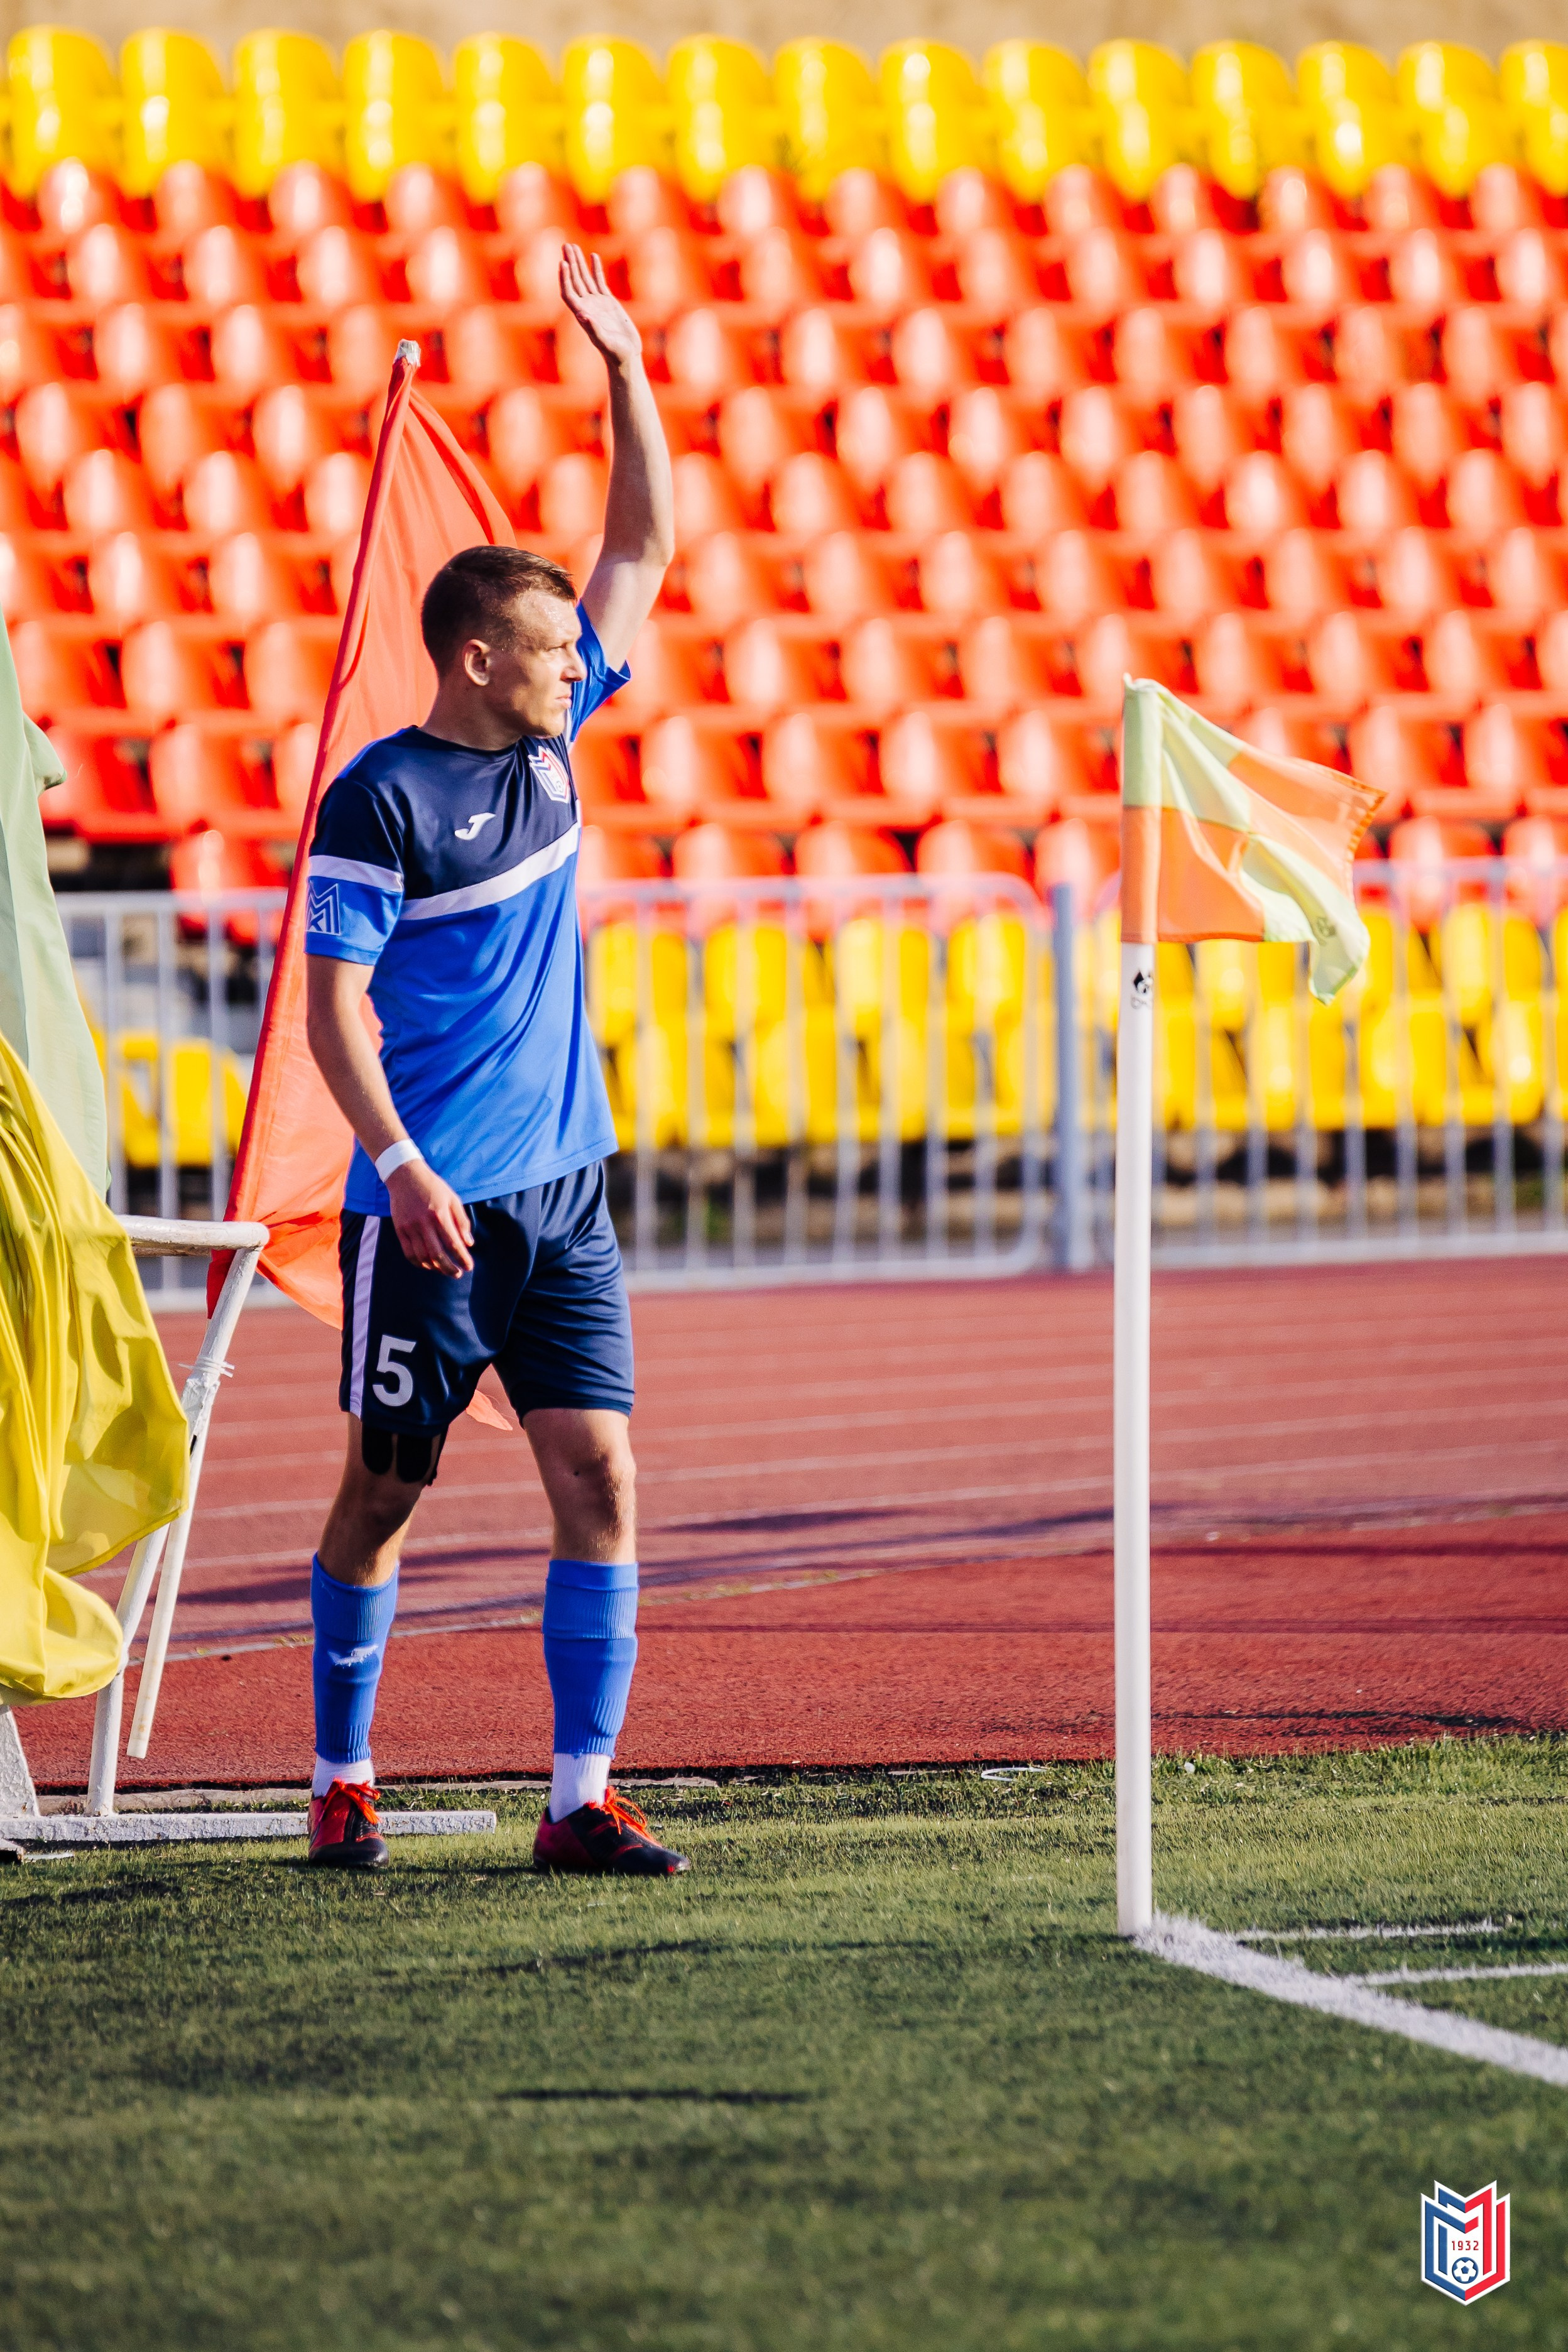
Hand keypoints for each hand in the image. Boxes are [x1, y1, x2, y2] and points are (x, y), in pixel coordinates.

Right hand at [386, 1161, 473, 1277]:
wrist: (405, 1176)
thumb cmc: (433, 1187)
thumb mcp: (453, 1199)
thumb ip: (462, 1221)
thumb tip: (468, 1243)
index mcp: (440, 1215)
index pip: (453, 1244)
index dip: (462, 1258)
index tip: (469, 1267)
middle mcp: (424, 1223)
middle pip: (437, 1255)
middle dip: (449, 1268)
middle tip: (457, 1274)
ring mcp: (410, 1227)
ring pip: (422, 1257)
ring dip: (435, 1268)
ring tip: (443, 1270)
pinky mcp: (399, 1229)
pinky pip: (408, 1253)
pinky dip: (419, 1263)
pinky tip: (428, 1265)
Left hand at [559, 243, 641, 368]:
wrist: (626, 355)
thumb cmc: (615, 352)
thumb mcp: (604, 341)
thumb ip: (593, 329)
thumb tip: (582, 315)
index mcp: (582, 314)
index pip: (569, 292)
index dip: (564, 278)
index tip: (563, 262)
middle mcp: (587, 306)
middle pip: (574, 280)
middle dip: (570, 262)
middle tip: (565, 245)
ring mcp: (597, 303)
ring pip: (584, 278)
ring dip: (578, 262)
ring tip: (573, 246)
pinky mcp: (608, 302)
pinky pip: (599, 281)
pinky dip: (596, 268)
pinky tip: (593, 256)